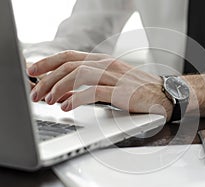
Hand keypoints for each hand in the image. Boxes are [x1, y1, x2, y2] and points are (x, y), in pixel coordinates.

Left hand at [27, 51, 173, 119]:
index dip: (49, 62)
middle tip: (36, 93)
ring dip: (59, 87)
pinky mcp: (122, 91)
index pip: (70, 56)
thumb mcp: (111, 82)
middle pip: (70, 65)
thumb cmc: (139, 90)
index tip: (33, 71)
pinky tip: (67, 105)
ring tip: (48, 100)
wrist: (165, 95)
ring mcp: (115, 77)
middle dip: (48, 78)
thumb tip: (65, 92)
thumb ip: (89, 84)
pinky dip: (77, 98)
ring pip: (79, 75)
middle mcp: (107, 65)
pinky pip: (94, 92)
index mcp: (103, 61)